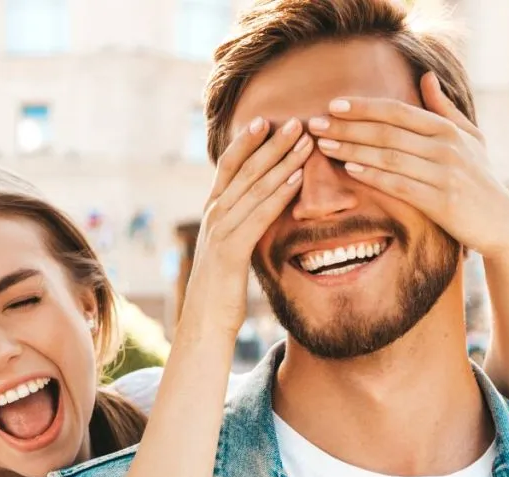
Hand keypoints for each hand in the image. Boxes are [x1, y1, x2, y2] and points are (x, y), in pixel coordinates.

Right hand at [182, 116, 313, 337]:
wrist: (204, 324)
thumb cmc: (222, 290)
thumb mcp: (231, 250)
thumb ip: (241, 227)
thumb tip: (258, 212)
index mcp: (214, 212)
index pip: (229, 166)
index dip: (247, 142)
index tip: (267, 120)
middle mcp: (214, 214)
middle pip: (244, 169)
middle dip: (271, 142)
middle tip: (296, 120)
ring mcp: (220, 230)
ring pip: (254, 186)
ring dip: (282, 160)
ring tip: (304, 139)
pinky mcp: (230, 250)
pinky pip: (258, 214)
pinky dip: (278, 193)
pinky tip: (296, 178)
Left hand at [308, 72, 508, 263]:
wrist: (501, 221)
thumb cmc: (480, 177)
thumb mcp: (470, 138)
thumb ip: (444, 109)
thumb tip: (426, 77)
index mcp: (448, 129)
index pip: (398, 112)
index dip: (364, 107)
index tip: (333, 105)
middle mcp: (446, 147)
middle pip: (387, 132)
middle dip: (348, 127)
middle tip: (315, 124)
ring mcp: (444, 174)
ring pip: (389, 157)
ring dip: (353, 149)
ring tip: (324, 144)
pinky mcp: (441, 202)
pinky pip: (399, 185)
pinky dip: (373, 175)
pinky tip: (350, 168)